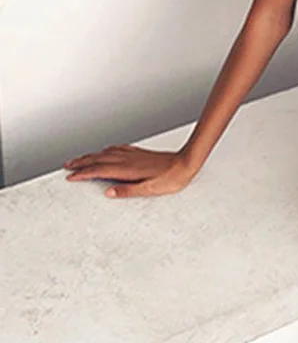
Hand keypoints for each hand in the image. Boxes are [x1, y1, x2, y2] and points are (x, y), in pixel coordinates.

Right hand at [63, 145, 196, 197]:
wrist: (186, 163)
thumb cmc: (172, 178)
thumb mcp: (150, 189)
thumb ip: (128, 191)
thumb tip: (109, 193)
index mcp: (127, 169)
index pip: (98, 170)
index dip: (82, 174)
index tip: (70, 177)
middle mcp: (126, 159)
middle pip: (97, 159)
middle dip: (80, 163)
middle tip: (66, 166)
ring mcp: (132, 154)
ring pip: (104, 153)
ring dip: (89, 156)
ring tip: (79, 159)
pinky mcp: (138, 153)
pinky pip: (116, 149)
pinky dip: (105, 150)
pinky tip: (104, 151)